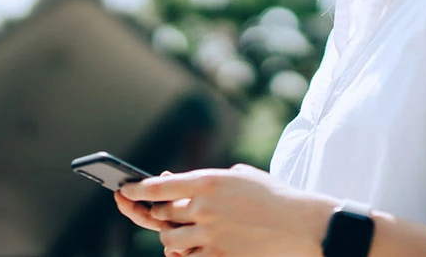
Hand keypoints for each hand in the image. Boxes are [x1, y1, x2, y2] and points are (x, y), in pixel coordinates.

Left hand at [117, 163, 336, 256]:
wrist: (299, 224)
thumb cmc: (272, 195)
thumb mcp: (240, 176)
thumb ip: (207, 181)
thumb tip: (177, 185)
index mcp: (209, 181)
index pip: (158, 187)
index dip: (137, 190)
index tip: (125, 190)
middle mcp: (204, 207)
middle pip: (162, 214)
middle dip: (158, 213)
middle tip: (161, 211)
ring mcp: (210, 234)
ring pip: (169, 239)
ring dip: (171, 235)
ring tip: (182, 230)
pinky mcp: (218, 256)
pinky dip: (183, 253)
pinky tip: (190, 247)